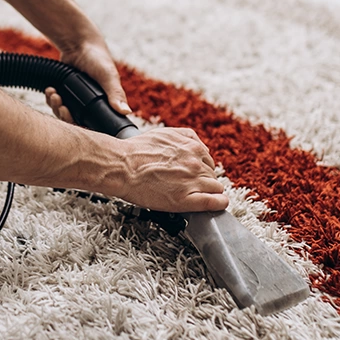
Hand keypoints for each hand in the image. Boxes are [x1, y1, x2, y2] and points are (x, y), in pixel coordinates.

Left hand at [45, 37, 130, 123]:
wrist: (79, 44)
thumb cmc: (98, 58)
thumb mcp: (108, 75)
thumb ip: (115, 93)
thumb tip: (126, 112)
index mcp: (104, 105)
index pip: (94, 126)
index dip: (82, 127)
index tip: (72, 119)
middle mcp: (90, 105)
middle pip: (75, 122)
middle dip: (65, 116)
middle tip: (61, 107)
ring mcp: (76, 99)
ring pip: (63, 114)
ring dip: (56, 106)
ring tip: (54, 95)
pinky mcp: (65, 93)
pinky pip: (55, 103)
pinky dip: (51, 99)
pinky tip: (51, 90)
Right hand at [113, 127, 228, 212]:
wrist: (121, 167)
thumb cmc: (136, 152)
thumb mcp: (165, 134)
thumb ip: (187, 137)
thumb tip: (200, 147)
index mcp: (192, 147)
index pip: (208, 161)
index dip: (201, 169)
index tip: (195, 175)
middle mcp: (196, 163)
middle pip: (212, 175)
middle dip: (203, 180)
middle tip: (188, 186)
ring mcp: (193, 181)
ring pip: (216, 188)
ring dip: (208, 192)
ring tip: (195, 196)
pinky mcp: (186, 199)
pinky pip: (214, 202)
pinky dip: (218, 204)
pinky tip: (217, 205)